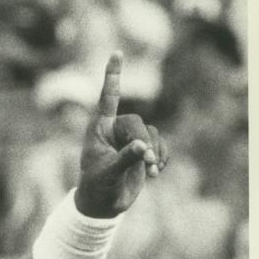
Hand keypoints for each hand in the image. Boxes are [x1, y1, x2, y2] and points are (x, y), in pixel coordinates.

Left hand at [75, 52, 168, 218]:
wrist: (103, 206)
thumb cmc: (97, 187)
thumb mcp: (108, 174)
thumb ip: (125, 159)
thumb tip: (143, 147)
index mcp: (99, 130)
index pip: (108, 98)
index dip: (113, 76)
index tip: (117, 52)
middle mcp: (115, 131)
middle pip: (137, 123)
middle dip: (144, 141)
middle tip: (146, 162)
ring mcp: (130, 140)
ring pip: (151, 133)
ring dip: (155, 152)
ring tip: (151, 173)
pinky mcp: (143, 151)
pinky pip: (159, 144)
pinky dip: (161, 156)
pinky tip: (156, 172)